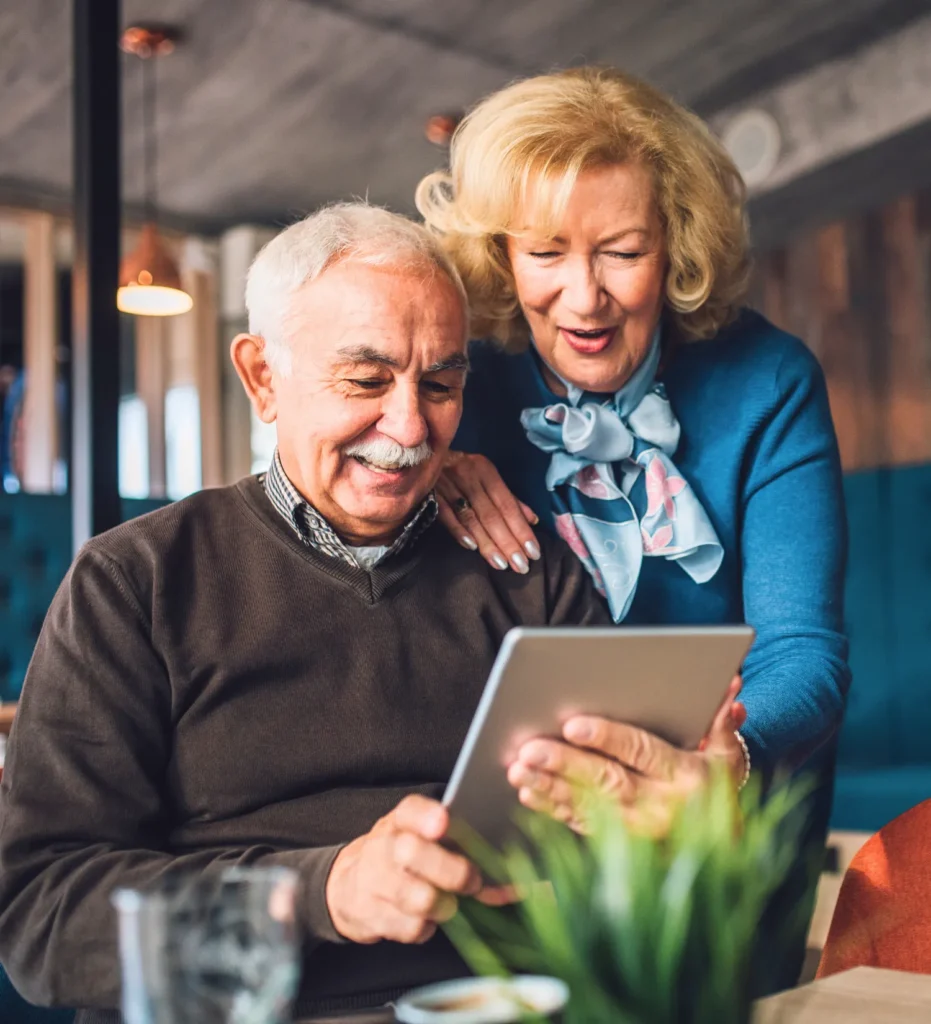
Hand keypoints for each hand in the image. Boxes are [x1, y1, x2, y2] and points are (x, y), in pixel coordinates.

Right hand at [325, 795, 483, 944]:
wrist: (347, 884)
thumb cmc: (401, 859)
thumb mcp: (421, 842)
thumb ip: (461, 853)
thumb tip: (512, 887)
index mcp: (399, 821)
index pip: (409, 811)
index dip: (426, 816)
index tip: (443, 823)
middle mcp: (383, 846)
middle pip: (412, 853)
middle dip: (450, 870)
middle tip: (472, 882)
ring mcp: (373, 881)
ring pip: (415, 897)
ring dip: (442, 906)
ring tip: (448, 904)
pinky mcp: (369, 915)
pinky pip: (409, 927)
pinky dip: (424, 928)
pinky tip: (423, 918)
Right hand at [436, 451, 540, 573]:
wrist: (419, 455)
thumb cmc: (459, 470)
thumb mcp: (485, 477)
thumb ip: (508, 499)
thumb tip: (533, 520)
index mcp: (485, 470)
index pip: (507, 505)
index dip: (521, 530)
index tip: (533, 553)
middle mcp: (468, 475)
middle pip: (492, 514)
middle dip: (508, 542)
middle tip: (521, 566)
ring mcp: (447, 483)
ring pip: (471, 518)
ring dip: (487, 543)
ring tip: (501, 564)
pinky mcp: (428, 492)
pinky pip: (445, 514)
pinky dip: (458, 530)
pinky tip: (471, 547)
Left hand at [507, 676, 747, 836]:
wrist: (724, 852)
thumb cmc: (717, 787)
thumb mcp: (728, 755)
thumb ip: (721, 721)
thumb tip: (729, 682)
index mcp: (686, 778)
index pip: (642, 752)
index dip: (608, 738)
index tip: (573, 724)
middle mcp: (659, 808)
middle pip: (606, 781)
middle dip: (565, 764)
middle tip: (529, 748)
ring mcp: (635, 831)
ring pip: (586, 807)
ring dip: (548, 788)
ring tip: (517, 769)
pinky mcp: (616, 845)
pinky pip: (578, 826)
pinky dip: (551, 809)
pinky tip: (527, 792)